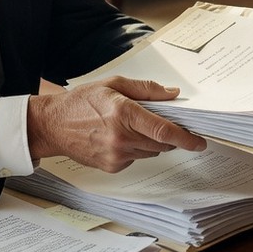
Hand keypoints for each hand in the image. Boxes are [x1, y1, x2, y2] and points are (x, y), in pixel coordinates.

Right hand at [27, 75, 206, 171]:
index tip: (199, 141)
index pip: (164, 130)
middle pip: (162, 143)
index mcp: (124, 114)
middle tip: (161, 122)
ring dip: (151, 141)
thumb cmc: (82, 102)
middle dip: (168, 134)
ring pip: (151, 152)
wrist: (52, 125)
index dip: (186, 138)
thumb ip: (146, 90)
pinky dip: (136, 149)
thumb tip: (172, 95)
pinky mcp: (111, 167)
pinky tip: (119, 137)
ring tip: (132, 126)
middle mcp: (122, 138)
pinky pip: (136, 158)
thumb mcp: (114, 84)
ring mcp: (116, 156)